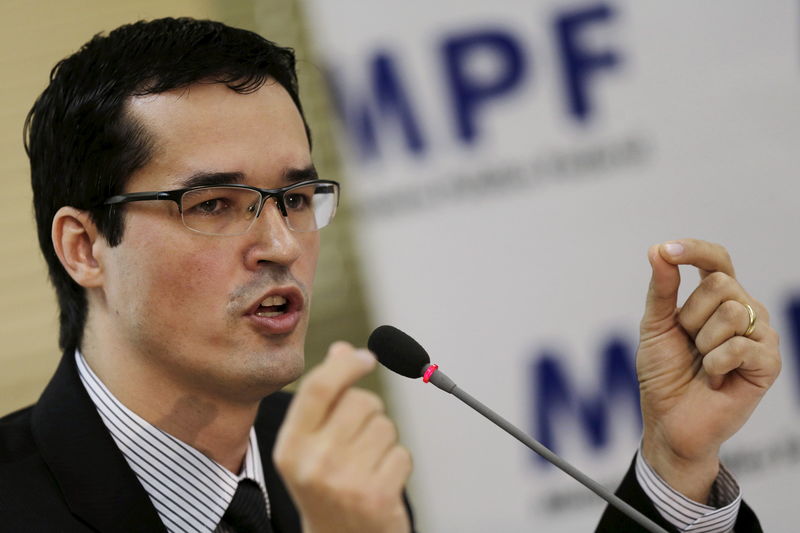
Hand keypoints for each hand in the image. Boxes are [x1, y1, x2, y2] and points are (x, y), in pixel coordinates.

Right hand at [273, 342, 411, 532]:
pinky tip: (380, 482)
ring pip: (385, 426)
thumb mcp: (311, 445)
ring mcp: (345, 481)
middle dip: (369, 411)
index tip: (366, 356)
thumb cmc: (325, 487)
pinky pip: (402, 453)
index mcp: (290, 446)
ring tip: (367, 464)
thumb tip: (342, 350)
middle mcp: (313, 463)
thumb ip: (323, 399)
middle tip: (359, 438)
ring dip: (384, 440)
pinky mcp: (376, 497)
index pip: (319, 387)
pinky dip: (397, 464)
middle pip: (360, 401)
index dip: (346, 364)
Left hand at [637, 239, 779, 502]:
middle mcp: (745, 311)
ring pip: (732, 312)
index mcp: (717, 299)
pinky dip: (716, 364)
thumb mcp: (655, 326)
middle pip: (722, 284)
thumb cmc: (664, 374)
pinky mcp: (769, 363)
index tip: (667, 250)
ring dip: (703, 341)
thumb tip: (658, 250)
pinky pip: (740, 346)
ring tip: (703, 363)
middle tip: (689, 343)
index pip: (717, 260)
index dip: (695, 251)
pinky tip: (716, 379)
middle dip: (691, 315)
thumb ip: (661, 289)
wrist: (670, 420)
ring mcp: (761, 336)